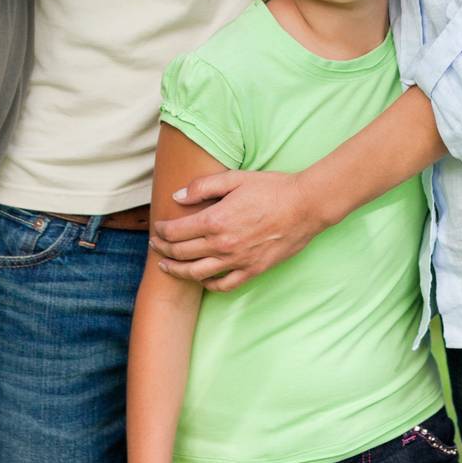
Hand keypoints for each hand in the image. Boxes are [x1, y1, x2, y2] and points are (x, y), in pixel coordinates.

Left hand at [151, 170, 316, 290]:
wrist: (306, 205)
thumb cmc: (272, 188)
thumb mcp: (235, 178)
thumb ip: (203, 186)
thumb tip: (177, 196)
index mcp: (216, 219)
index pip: (177, 231)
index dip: (162, 231)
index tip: (157, 228)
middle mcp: (223, 244)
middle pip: (182, 253)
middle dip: (164, 250)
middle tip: (155, 246)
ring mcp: (238, 260)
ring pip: (197, 273)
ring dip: (177, 271)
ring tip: (167, 267)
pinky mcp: (253, 270)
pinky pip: (224, 284)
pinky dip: (208, 284)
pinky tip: (201, 279)